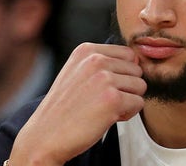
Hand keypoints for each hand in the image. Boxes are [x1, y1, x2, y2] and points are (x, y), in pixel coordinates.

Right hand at [8, 43, 146, 164]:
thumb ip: (103, 62)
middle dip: (126, 87)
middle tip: (102, 100)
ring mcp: (105, 79)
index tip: (104, 86)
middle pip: (136, 70)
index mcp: (87, 50)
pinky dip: (127, 114)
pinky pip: (139, 103)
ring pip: (140, 86)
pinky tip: (107, 117)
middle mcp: (96, 60)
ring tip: (104, 108)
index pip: (128, 54)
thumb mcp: (77, 72)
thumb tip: (136, 61)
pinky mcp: (113, 100)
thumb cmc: (63, 109)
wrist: (45, 136)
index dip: (123, 73)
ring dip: (127, 100)